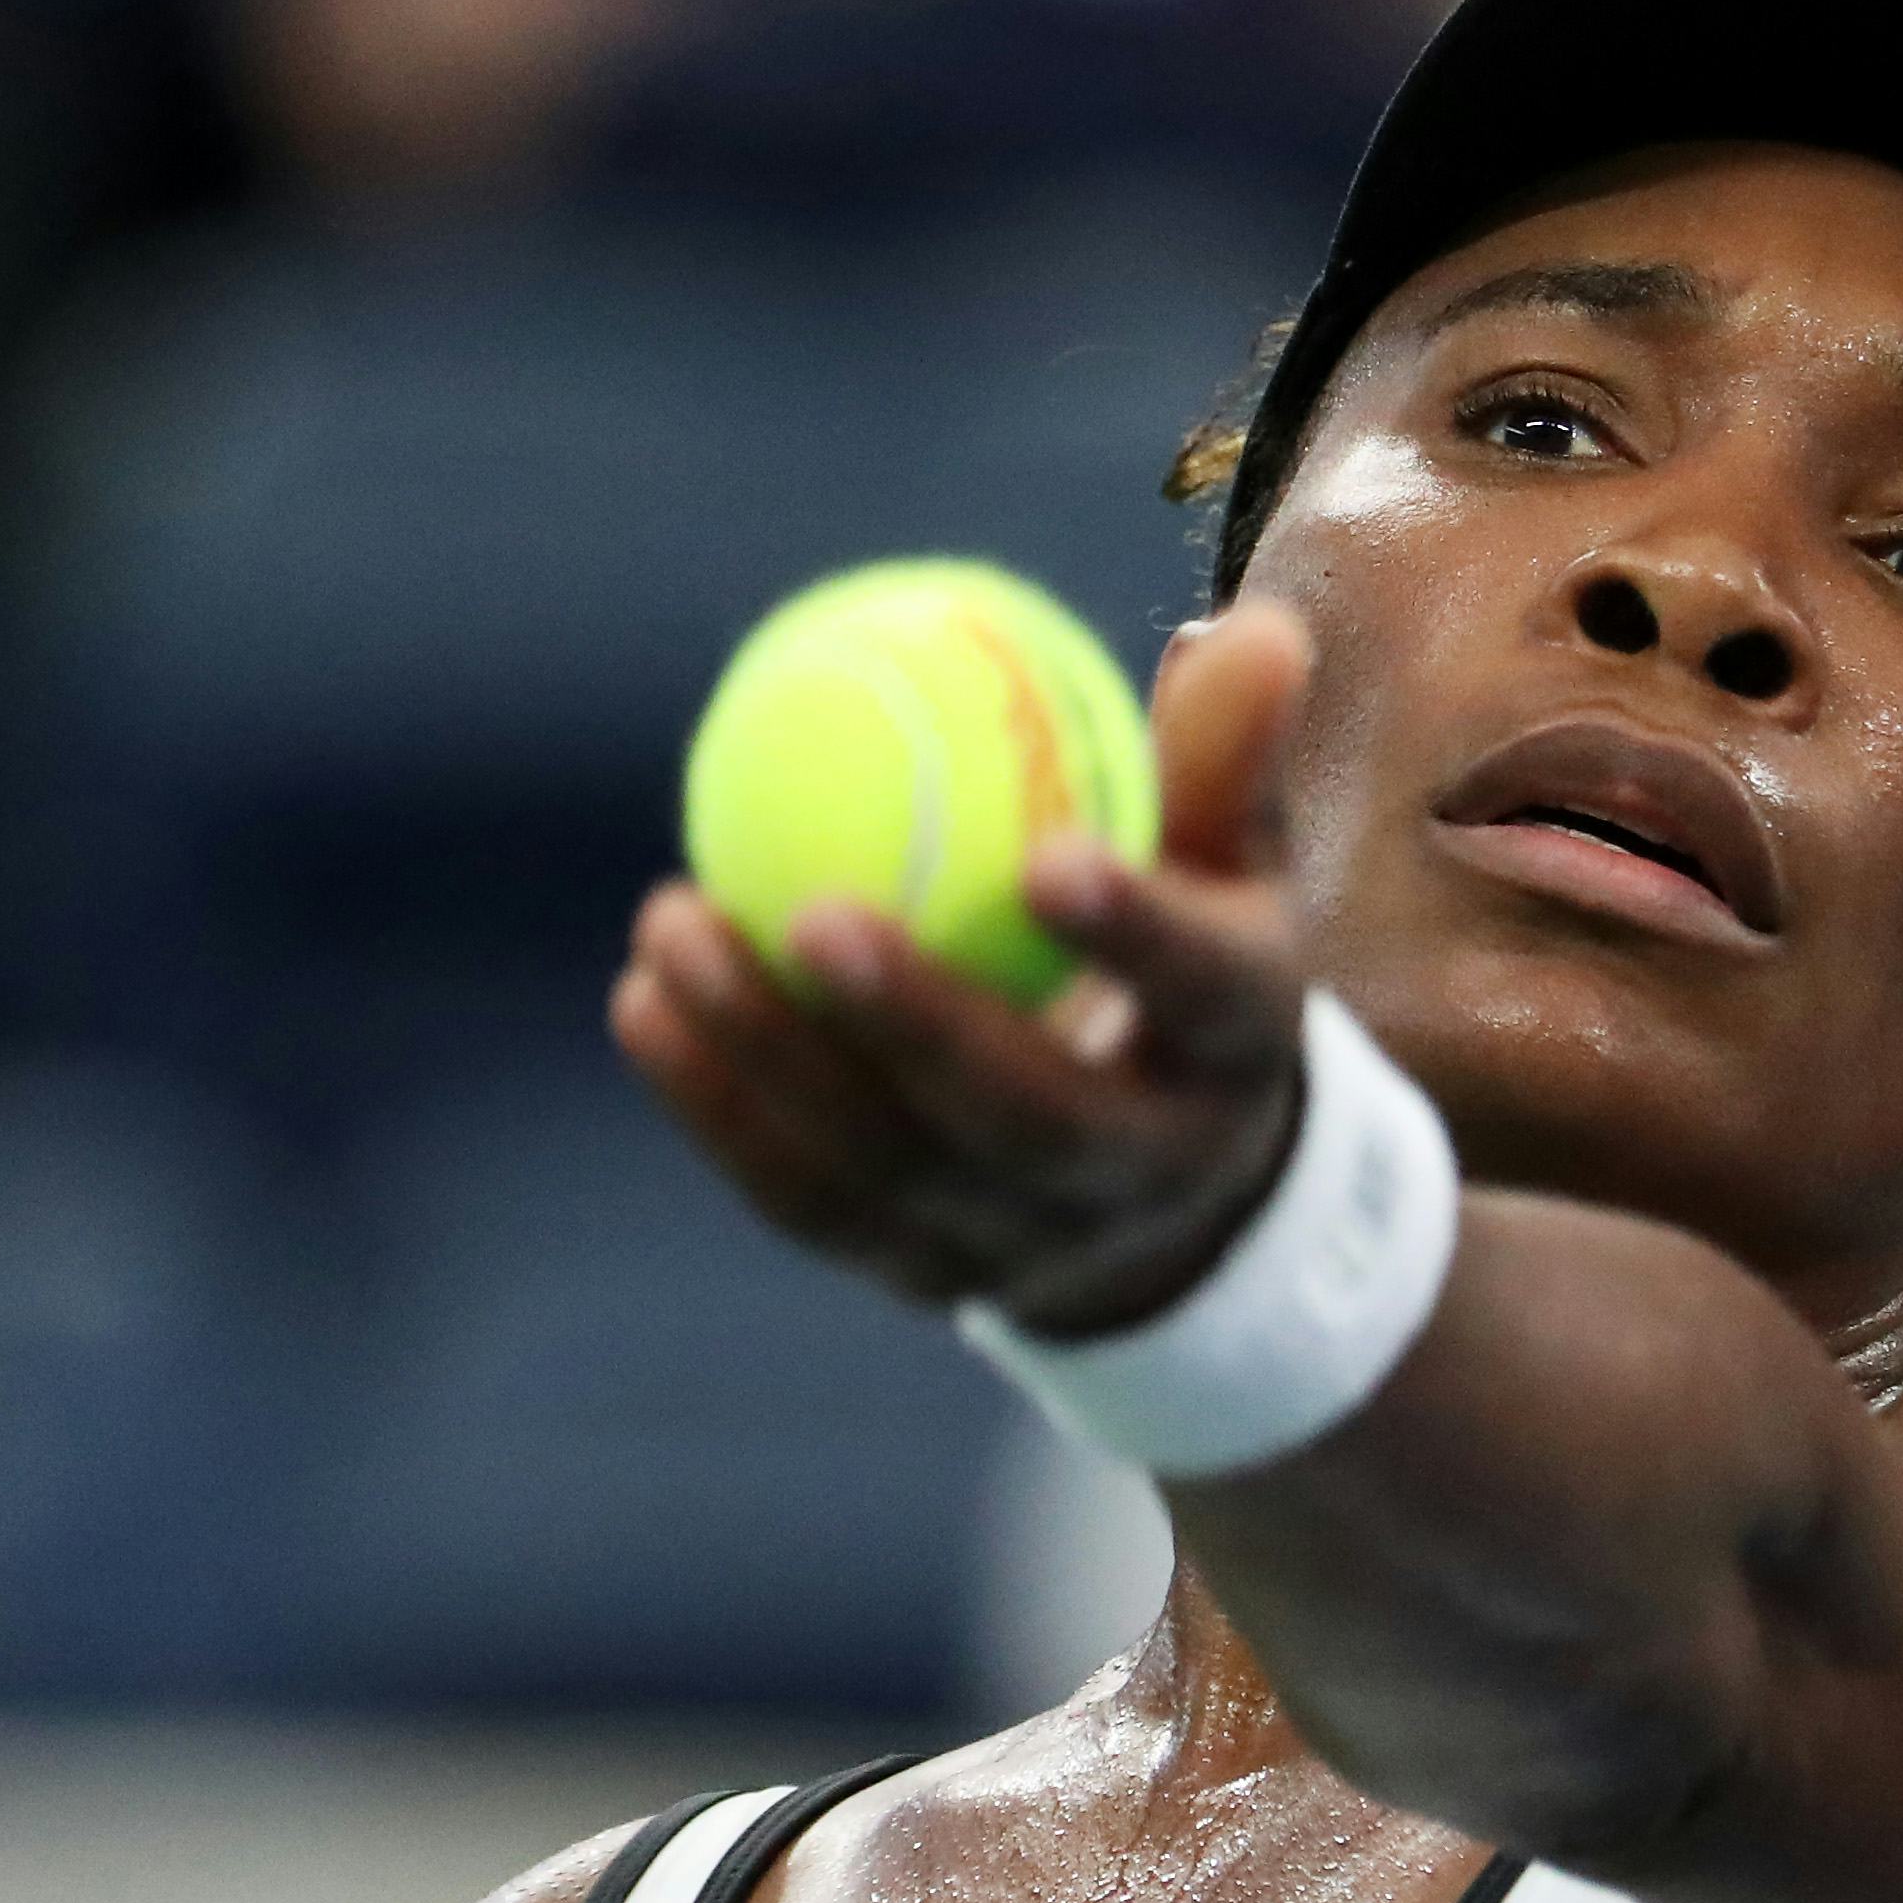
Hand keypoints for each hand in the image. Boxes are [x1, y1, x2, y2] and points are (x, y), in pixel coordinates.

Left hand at [611, 603, 1314, 1335]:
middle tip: (812, 913)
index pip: (1204, 996)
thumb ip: (1221, 754)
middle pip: (1032, 1122)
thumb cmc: (1186, 961)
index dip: (1136, 938)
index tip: (1047, 856)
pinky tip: (646, 1008)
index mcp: (1238, 1049)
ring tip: (675, 930)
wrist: (1176, 1183)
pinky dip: (720, 1110)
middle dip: (918, 1027)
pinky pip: (809, 1203)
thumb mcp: (1225, 859)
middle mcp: (1148, 1170)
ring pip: (894, 1171)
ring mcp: (1031, 1240)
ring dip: (772, 1057)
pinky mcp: (927, 1274)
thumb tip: (1256, 629)